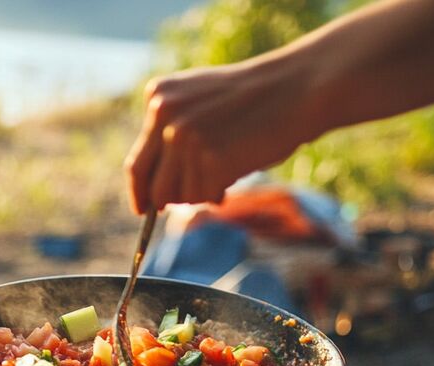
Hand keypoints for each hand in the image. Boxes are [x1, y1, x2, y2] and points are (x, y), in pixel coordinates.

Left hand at [124, 57, 322, 214]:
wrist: (296, 88)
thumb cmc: (254, 100)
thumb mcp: (200, 103)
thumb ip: (173, 132)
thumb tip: (153, 191)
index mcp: (158, 98)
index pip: (137, 162)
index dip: (140, 192)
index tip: (143, 209)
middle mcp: (165, 115)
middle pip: (153, 187)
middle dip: (171, 200)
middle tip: (198, 195)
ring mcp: (186, 137)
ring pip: (179, 196)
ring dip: (202, 193)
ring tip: (228, 168)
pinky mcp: (210, 158)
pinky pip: (205, 197)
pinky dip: (220, 192)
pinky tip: (238, 169)